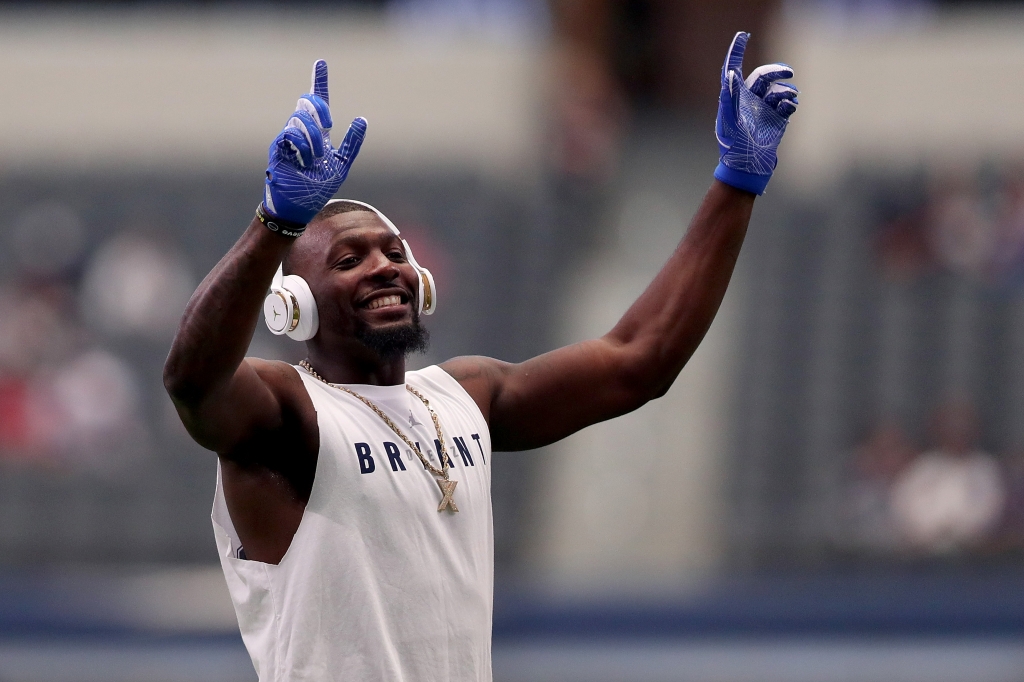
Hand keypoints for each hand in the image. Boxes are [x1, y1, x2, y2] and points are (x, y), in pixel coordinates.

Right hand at [263, 60, 366, 226]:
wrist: (299, 207)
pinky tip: (305, 160)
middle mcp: (302, 132)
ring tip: (314, 158)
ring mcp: (289, 138)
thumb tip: (361, 119)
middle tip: (328, 121)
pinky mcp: (279, 147)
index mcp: (319, 133)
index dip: (320, 82)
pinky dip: (303, 146)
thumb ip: (352, 143)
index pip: (318, 102)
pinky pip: (291, 135)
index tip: (321, 62)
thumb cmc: (318, 188)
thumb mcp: (341, 165)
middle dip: (320, 108)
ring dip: (314, 138)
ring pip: (302, 119)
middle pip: (309, 103)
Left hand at [714, 32, 797, 195]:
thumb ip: (729, 96)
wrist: (748, 165)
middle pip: (764, 76)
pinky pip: (787, 104)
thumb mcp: (728, 119)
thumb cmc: (733, 145)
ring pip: (778, 89)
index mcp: (735, 97)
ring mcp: (765, 109)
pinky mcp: (778, 119)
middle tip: (788, 72)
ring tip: (788, 99)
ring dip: (785, 90)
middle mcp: (750, 100)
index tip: (743, 35)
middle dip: (776, 71)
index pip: (735, 69)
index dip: (737, 51)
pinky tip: (788, 107)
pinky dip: (790, 102)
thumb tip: (730, 74)